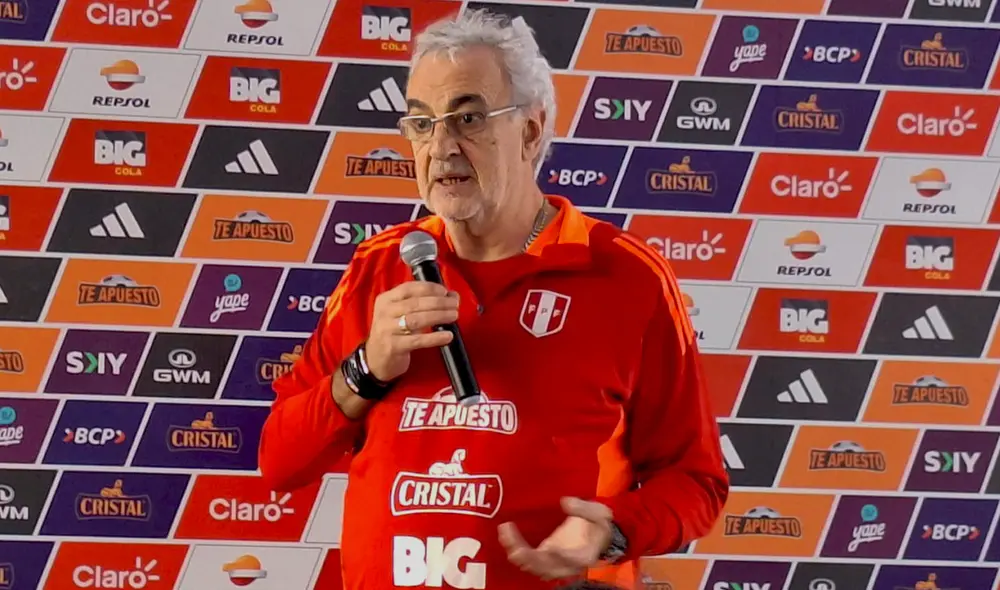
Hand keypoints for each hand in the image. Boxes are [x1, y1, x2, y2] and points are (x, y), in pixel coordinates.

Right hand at [365, 281, 458, 381]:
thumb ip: (423, 303)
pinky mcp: (393, 347)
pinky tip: (448, 336)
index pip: (409, 288)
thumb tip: (452, 295)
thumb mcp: (401, 314)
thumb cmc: (394, 333)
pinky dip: (435, 337)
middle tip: (455, 304)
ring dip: (439, 316)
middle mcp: (384, 312)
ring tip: (454, 315)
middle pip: (415, 303)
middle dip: (438, 302)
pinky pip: (418, 340)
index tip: (445, 291)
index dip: (429, 288)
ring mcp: (387, 330)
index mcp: (386, 300)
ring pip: (417, 320)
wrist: (375, 360)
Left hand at [498, 497, 613, 580]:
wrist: (597, 537)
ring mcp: (553, 563)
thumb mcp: (600, 513)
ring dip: (517, 554)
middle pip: (545, 567)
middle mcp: (566, 565)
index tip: (550, 546)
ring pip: (532, 566)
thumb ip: (584, 508)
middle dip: (528, 557)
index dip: (559, 556)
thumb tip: (566, 502)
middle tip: (513, 542)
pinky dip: (515, 549)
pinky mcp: (543, 558)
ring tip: (506, 533)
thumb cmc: (598, 525)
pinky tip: (506, 532)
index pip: (570, 560)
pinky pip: (526, 559)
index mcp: (584, 555)